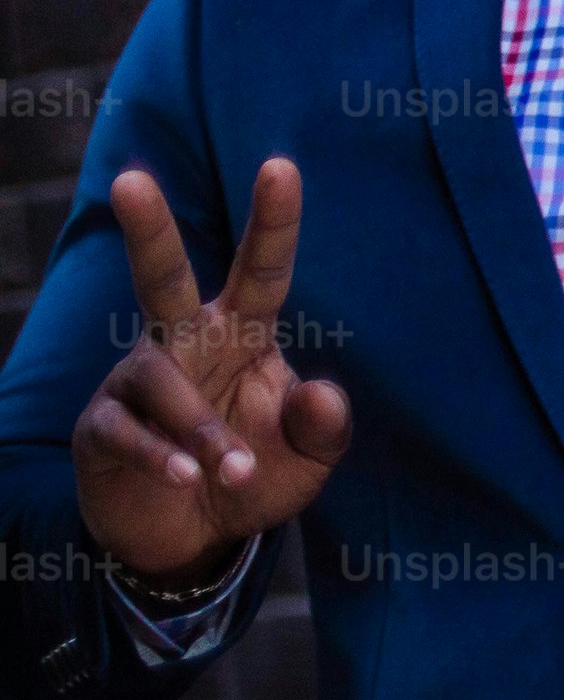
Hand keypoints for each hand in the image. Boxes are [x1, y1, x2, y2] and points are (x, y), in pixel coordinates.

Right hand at [74, 163, 349, 588]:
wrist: (194, 535)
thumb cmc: (255, 473)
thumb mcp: (309, 455)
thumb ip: (325, 425)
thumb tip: (325, 392)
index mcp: (242, 333)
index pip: (261, 270)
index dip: (273, 221)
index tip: (281, 164)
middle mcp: (184, 343)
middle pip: (161, 277)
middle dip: (149, 229)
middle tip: (130, 178)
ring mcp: (136, 382)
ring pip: (162, 383)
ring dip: (205, 432)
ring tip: (231, 471)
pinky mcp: (101, 427)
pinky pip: (129, 432)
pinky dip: (164, 456)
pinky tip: (187, 478)